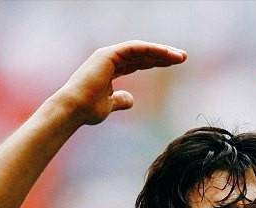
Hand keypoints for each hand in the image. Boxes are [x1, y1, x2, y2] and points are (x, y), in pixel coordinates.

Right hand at [54, 41, 186, 125]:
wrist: (73, 110)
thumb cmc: (87, 110)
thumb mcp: (109, 106)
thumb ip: (120, 100)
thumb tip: (131, 100)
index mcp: (110, 68)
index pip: (137, 62)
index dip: (155, 62)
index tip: (172, 64)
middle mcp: (110, 58)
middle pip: (142, 54)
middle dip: (163, 55)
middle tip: (182, 57)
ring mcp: (109, 54)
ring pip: (141, 49)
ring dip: (162, 51)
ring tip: (180, 56)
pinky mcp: (109, 54)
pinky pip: (136, 49)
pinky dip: (152, 50)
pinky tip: (168, 55)